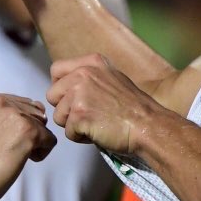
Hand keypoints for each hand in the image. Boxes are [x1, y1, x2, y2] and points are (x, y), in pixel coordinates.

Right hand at [0, 92, 55, 200]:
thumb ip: (9, 112)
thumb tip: (40, 108)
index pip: (23, 104)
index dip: (16, 127)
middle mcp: (2, 100)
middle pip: (35, 114)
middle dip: (26, 133)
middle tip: (4, 149)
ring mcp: (16, 115)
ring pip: (44, 127)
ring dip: (33, 143)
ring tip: (9, 154)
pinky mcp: (29, 131)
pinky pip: (51, 140)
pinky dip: (40, 154)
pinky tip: (18, 160)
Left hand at [46, 53, 161, 153]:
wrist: (147, 125)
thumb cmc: (133, 107)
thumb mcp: (112, 77)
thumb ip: (90, 77)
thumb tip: (68, 85)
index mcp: (90, 63)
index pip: (56, 70)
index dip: (60, 87)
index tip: (70, 98)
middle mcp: (82, 74)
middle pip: (52, 95)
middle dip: (65, 109)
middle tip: (86, 115)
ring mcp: (79, 94)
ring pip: (58, 116)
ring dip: (73, 125)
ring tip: (95, 124)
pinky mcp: (79, 115)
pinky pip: (68, 132)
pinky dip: (81, 137)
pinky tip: (98, 133)